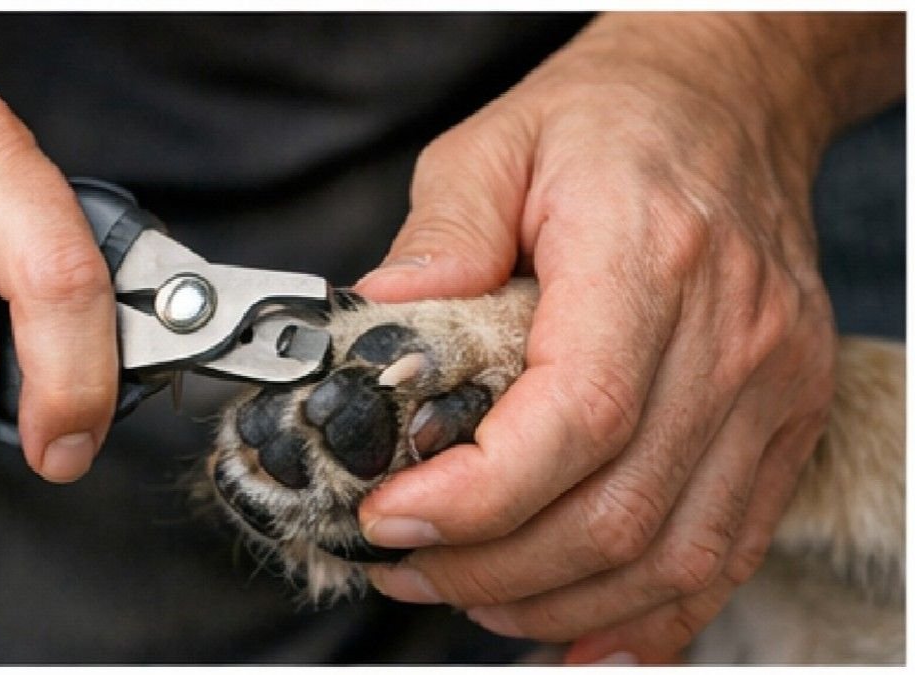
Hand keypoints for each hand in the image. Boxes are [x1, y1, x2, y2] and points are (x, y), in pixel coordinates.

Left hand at [354, 13, 901, 662]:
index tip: (391, 516)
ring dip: (555, 603)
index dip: (479, 496)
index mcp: (651, 260)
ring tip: (465, 595)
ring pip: (672, 556)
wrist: (728, 102)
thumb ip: (439, 232)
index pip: (579, 418)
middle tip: (402, 564)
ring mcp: (770, 391)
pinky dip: (648, 616)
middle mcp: (729, 339)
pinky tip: (574, 632)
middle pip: (618, 512)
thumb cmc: (608, 122)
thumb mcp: (495, 142)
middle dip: (491, 568)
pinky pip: (726, 553)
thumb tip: (380, 324)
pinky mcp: (783, 424)